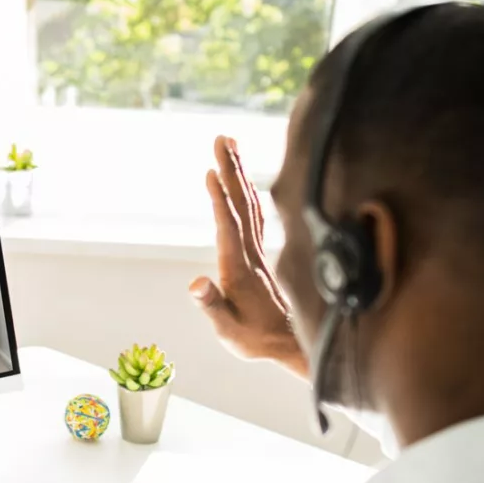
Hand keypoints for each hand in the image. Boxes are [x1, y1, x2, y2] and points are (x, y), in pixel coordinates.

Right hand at [189, 136, 306, 377]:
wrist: (288, 344)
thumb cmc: (254, 339)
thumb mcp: (227, 329)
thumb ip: (211, 305)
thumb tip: (195, 283)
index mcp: (238, 267)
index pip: (228, 226)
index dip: (220, 198)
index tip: (212, 170)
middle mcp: (250, 254)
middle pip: (241, 203)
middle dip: (231, 169)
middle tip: (222, 139)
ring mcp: (257, 252)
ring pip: (249, 205)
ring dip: (239, 173)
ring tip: (230, 147)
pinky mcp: (258, 256)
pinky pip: (253, 216)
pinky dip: (246, 193)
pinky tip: (244, 182)